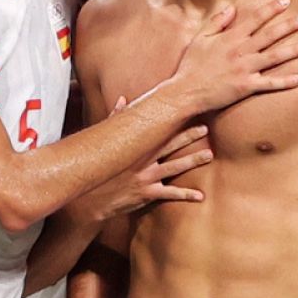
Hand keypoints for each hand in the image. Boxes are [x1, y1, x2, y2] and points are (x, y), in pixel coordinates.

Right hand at [71, 110, 211, 220]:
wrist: (88, 198)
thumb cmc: (98, 167)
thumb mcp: (103, 142)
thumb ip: (115, 120)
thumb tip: (122, 99)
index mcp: (135, 146)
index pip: (157, 128)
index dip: (172, 119)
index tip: (187, 110)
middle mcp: (142, 160)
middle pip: (169, 145)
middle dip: (188, 136)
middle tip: (205, 128)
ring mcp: (145, 177)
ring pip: (174, 167)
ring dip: (192, 161)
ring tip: (209, 155)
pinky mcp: (146, 194)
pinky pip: (170, 194)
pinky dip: (186, 195)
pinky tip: (201, 196)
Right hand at [169, 0, 297, 112]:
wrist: (186, 91)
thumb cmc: (191, 65)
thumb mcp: (200, 38)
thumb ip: (217, 22)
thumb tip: (232, 8)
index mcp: (231, 37)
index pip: (255, 18)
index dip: (271, 9)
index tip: (286, 1)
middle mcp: (241, 51)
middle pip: (270, 35)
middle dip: (289, 25)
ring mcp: (245, 69)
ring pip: (275, 57)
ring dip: (294, 50)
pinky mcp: (246, 86)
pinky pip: (270, 83)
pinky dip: (286, 81)